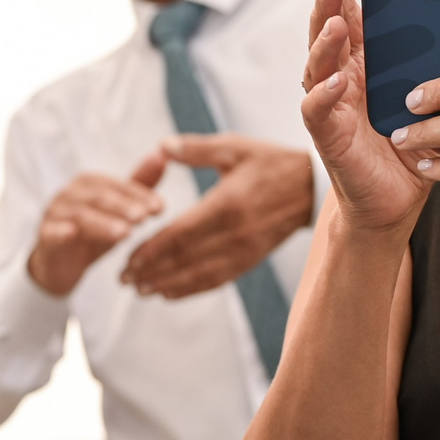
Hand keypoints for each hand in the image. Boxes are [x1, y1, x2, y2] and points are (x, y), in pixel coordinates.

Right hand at [26, 152, 166, 295]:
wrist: (61, 264)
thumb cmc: (93, 233)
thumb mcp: (119, 211)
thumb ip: (138, 185)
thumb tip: (163, 156)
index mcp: (88, 183)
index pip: (116, 185)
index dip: (139, 194)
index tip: (160, 208)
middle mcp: (69, 193)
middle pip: (98, 196)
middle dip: (123, 206)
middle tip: (144, 217)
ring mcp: (54, 214)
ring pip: (80, 215)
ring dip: (103, 223)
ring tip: (126, 234)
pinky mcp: (44, 236)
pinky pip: (52, 232)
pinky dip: (61, 231)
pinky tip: (73, 234)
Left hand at [120, 134, 314, 298]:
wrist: (316, 187)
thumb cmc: (272, 163)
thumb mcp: (236, 148)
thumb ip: (197, 149)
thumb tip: (162, 146)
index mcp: (227, 205)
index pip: (180, 234)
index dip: (151, 250)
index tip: (126, 260)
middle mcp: (235, 233)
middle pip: (185, 259)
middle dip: (151, 272)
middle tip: (123, 280)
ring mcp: (246, 250)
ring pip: (200, 274)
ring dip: (168, 284)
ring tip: (140, 290)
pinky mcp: (253, 258)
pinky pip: (219, 279)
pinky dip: (192, 289)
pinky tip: (170, 293)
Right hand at [301, 0, 430, 235]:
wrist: (399, 196)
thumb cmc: (415, 144)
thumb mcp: (434, 94)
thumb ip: (437, 61)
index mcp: (366, 65)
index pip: (350, 19)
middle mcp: (341, 81)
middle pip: (326, 33)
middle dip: (323, 3)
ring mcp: (331, 107)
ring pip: (316, 67)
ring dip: (322, 44)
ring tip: (332, 24)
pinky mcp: (330, 137)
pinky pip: (318, 112)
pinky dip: (323, 96)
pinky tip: (334, 81)